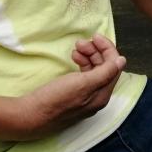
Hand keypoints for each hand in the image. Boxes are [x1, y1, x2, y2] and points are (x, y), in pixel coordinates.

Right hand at [8, 34, 125, 139]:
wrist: (29, 115)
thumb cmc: (55, 99)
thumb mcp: (83, 84)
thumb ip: (105, 72)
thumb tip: (122, 60)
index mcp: (102, 95)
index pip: (114, 66)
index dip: (107, 49)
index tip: (95, 36)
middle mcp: (97, 97)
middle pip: (105, 67)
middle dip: (96, 51)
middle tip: (80, 42)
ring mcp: (85, 97)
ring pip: (94, 70)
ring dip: (88, 56)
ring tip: (75, 48)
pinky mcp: (74, 96)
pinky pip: (84, 76)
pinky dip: (82, 64)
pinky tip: (74, 58)